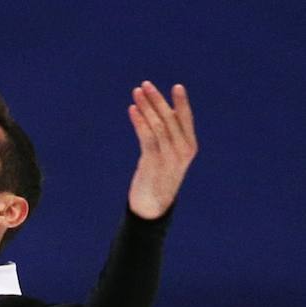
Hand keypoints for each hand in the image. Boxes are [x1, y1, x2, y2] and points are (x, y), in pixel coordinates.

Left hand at [127, 81, 197, 218]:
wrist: (152, 205)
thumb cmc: (159, 176)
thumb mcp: (168, 155)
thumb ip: (169, 137)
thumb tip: (163, 112)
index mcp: (190, 147)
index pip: (186, 120)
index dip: (182, 103)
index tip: (177, 86)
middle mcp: (182, 150)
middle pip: (169, 119)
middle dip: (156, 100)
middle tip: (145, 85)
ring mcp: (168, 157)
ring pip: (157, 125)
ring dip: (145, 107)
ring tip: (136, 93)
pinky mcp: (153, 162)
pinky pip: (146, 137)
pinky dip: (139, 122)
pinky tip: (132, 110)